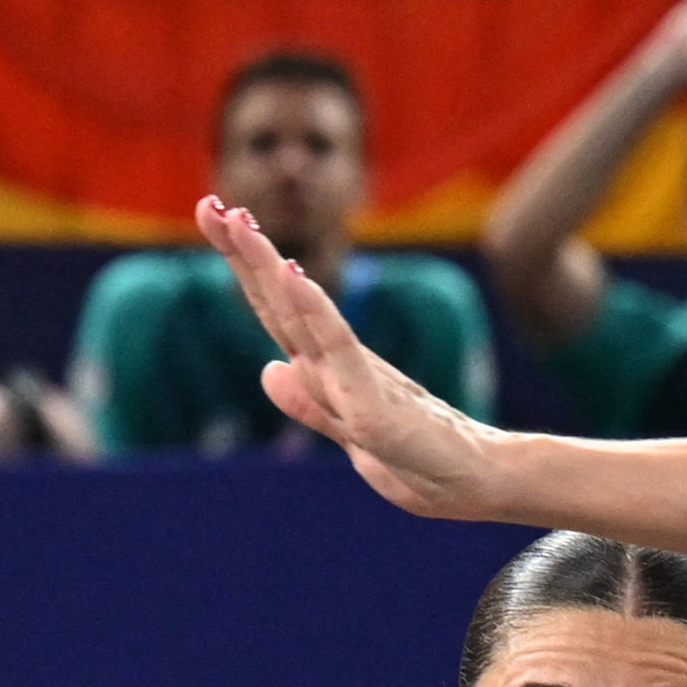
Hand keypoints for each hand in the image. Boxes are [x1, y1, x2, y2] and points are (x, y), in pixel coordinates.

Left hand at [195, 198, 508, 519]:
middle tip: (210, 203)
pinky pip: (338, 348)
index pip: (275, 311)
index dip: (244, 267)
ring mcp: (354, 378)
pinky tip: (291, 274)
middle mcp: (337, 364)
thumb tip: (269, 370)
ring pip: (301, 315)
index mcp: (327, 371)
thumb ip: (309, 404)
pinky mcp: (373, 402)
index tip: (214, 218)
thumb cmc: (421, 460)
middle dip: (243, 252)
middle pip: (279, 302)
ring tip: (237, 222)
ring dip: (267, 266)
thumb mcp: (349, 435)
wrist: (476, 483)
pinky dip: (313, 310)